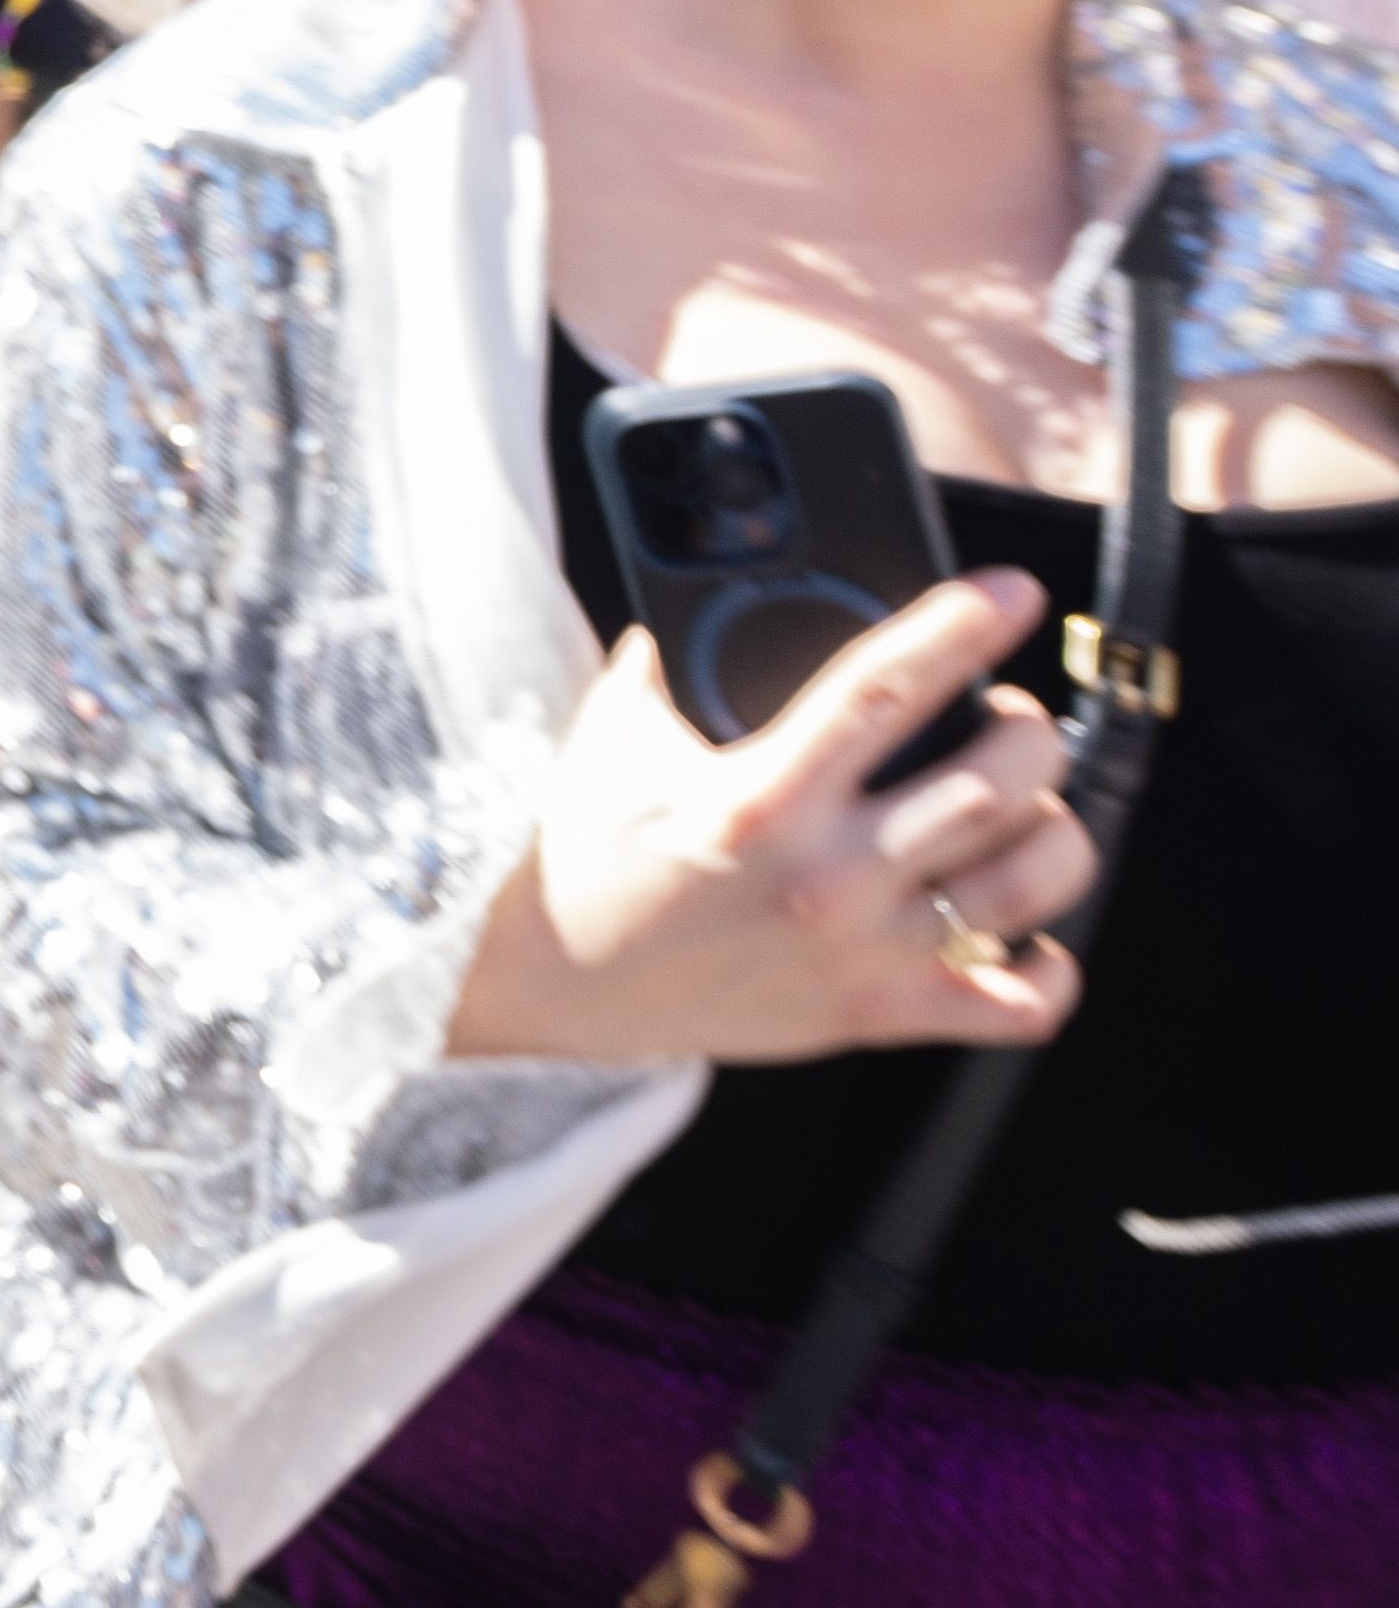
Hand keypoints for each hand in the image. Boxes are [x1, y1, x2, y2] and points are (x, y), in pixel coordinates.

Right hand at [449, 577, 1096, 1066]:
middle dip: (1027, 733)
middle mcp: (823, 873)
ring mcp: (861, 951)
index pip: (884, 689)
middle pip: (992, 783)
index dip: (962, 628)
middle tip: (1008, 719)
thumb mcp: (612, 742)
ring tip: (1029, 809)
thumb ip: (657, 667)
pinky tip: (1028, 935)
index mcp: (758, 794)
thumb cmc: (585, 855)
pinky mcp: (877, 1014)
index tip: (1012, 593)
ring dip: (1053, 834)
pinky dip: (1048, 969)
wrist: (552, 981)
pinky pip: (1016, 1006)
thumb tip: (676, 612)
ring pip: (1026, 885)